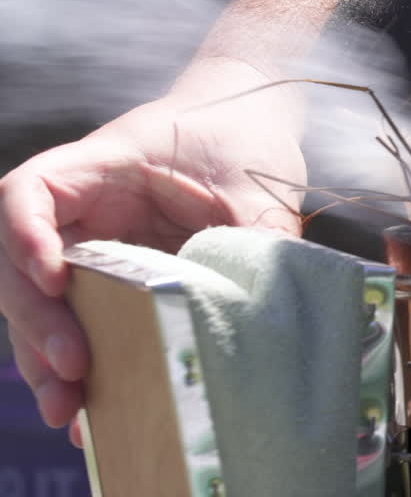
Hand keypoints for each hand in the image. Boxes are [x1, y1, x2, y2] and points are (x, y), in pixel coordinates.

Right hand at [0, 59, 305, 445]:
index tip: (55, 278)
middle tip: (71, 371)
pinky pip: (81, 317)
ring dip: (46, 356)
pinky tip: (94, 413)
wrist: (255, 116)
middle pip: (22, 261)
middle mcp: (84, 204)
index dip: (25, 236)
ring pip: (43, 301)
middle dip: (38, 321)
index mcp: (106, 164)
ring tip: (69, 414)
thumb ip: (256, 240)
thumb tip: (265, 316)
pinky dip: (82, 360)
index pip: (31, 191)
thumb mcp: (256, 185)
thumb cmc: (246, 135)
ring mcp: (92, 239)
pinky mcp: (111, 273)